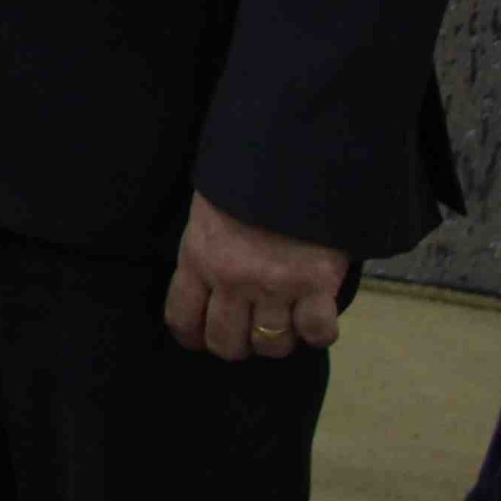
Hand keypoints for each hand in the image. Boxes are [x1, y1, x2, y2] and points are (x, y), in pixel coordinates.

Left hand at [163, 192, 347, 360]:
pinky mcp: (317, 284)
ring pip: (271, 345)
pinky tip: (316, 320)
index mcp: (198, 258)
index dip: (191, 336)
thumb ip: (205, 253)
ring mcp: (275, 284)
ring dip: (278, 341)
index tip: (200, 340)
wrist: (295, 155)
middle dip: (236, 346)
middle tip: (248, 334)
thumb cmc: (248, 179)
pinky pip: (317, 332)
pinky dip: (319, 334)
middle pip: (227, 342)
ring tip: (284, 324)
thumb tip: (207, 288)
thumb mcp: (208, 214)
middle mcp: (232, 279)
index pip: (182, 317)